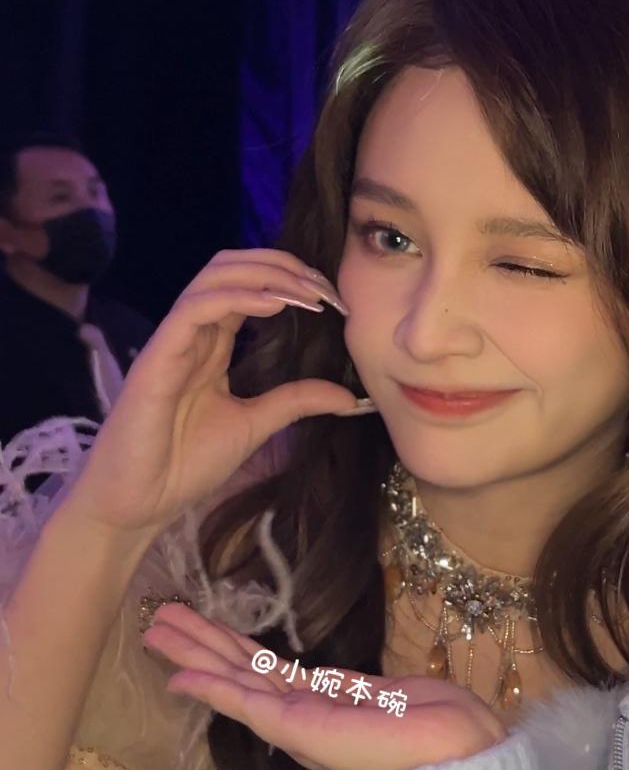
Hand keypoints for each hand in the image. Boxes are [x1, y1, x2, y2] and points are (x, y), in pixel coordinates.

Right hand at [63, 249, 359, 536]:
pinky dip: (237, 297)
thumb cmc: (184, 465)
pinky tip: (275, 304)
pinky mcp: (157, 356)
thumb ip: (295, 402)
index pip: (249, 287)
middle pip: (232, 267)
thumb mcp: (255, 425)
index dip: (292, 281)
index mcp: (211, 344)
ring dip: (266, 275)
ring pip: (214, 277)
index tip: (335, 300)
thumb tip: (349, 396)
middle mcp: (192, 333)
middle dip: (283, 265)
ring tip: (309, 292)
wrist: (139, 503)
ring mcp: (173, 341)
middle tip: (327, 289)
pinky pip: (194, 308)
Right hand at [144, 603, 507, 769]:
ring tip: (152, 630)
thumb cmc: (437, 723)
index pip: (262, 671)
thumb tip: (332, 682)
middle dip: (197, 644)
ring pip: (232, 681)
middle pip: (237, 671)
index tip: (197, 627)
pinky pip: (246, 703)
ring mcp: (296, 724)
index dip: (227, 648)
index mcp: (321, 704)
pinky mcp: (298, 729)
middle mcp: (301, 715)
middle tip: (155, 618)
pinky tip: (179, 676)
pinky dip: (211, 688)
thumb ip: (351, 689)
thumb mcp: (388, 694)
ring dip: (192, 655)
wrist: (458, 754)